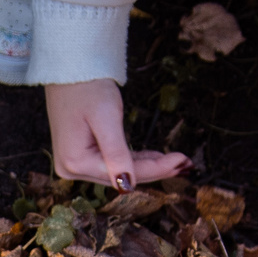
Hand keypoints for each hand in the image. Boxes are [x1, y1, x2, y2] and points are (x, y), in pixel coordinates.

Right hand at [43, 80, 188, 190]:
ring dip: (148, 166)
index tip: (183, 161)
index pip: (123, 173)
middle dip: (155, 169)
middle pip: (122, 175)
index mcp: (75, 162)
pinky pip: (112, 162)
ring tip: (176, 161)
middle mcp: (71, 169)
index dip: (156, 169)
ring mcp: (75, 164)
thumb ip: (117, 153)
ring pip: (119, 171)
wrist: (71, 70)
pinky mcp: (81, 156)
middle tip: (186, 164)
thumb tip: (127, 186)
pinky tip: (155, 158)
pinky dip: (134, 160)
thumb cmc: (87, 88)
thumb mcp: (106, 117)